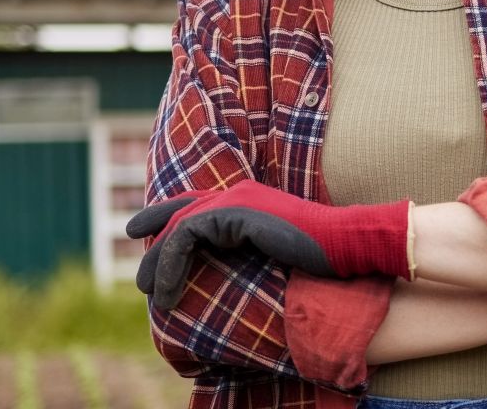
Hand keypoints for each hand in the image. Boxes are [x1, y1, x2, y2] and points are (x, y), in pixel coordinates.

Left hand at [126, 179, 410, 309]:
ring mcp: (236, 200)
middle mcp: (238, 193)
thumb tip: (232, 273)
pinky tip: (167, 291)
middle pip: (180, 209)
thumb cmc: (323, 256)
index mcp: (249, 199)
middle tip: (141, 278)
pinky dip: (171, 265)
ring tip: (149, 291)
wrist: (345, 243)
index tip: (144, 236)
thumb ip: (251, 251)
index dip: (167, 216)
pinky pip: (186, 236)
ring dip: (159, 261)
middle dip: (153, 237)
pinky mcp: (234, 214)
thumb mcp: (277, 252)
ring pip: (179, 226)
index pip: (197, 202)